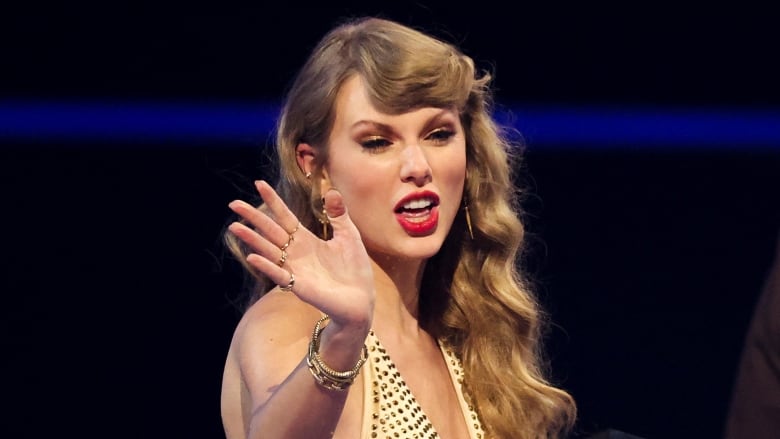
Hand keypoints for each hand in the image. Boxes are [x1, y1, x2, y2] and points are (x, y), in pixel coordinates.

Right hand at [227, 181, 374, 326]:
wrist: (361, 300)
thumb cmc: (354, 270)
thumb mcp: (348, 235)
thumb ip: (338, 214)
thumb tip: (332, 190)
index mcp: (306, 240)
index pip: (285, 216)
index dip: (273, 201)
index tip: (259, 183)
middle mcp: (296, 252)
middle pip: (270, 231)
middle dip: (253, 217)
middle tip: (233, 203)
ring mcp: (295, 269)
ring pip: (269, 250)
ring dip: (252, 239)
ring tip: (235, 226)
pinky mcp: (299, 286)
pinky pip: (279, 274)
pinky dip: (266, 266)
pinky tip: (252, 256)